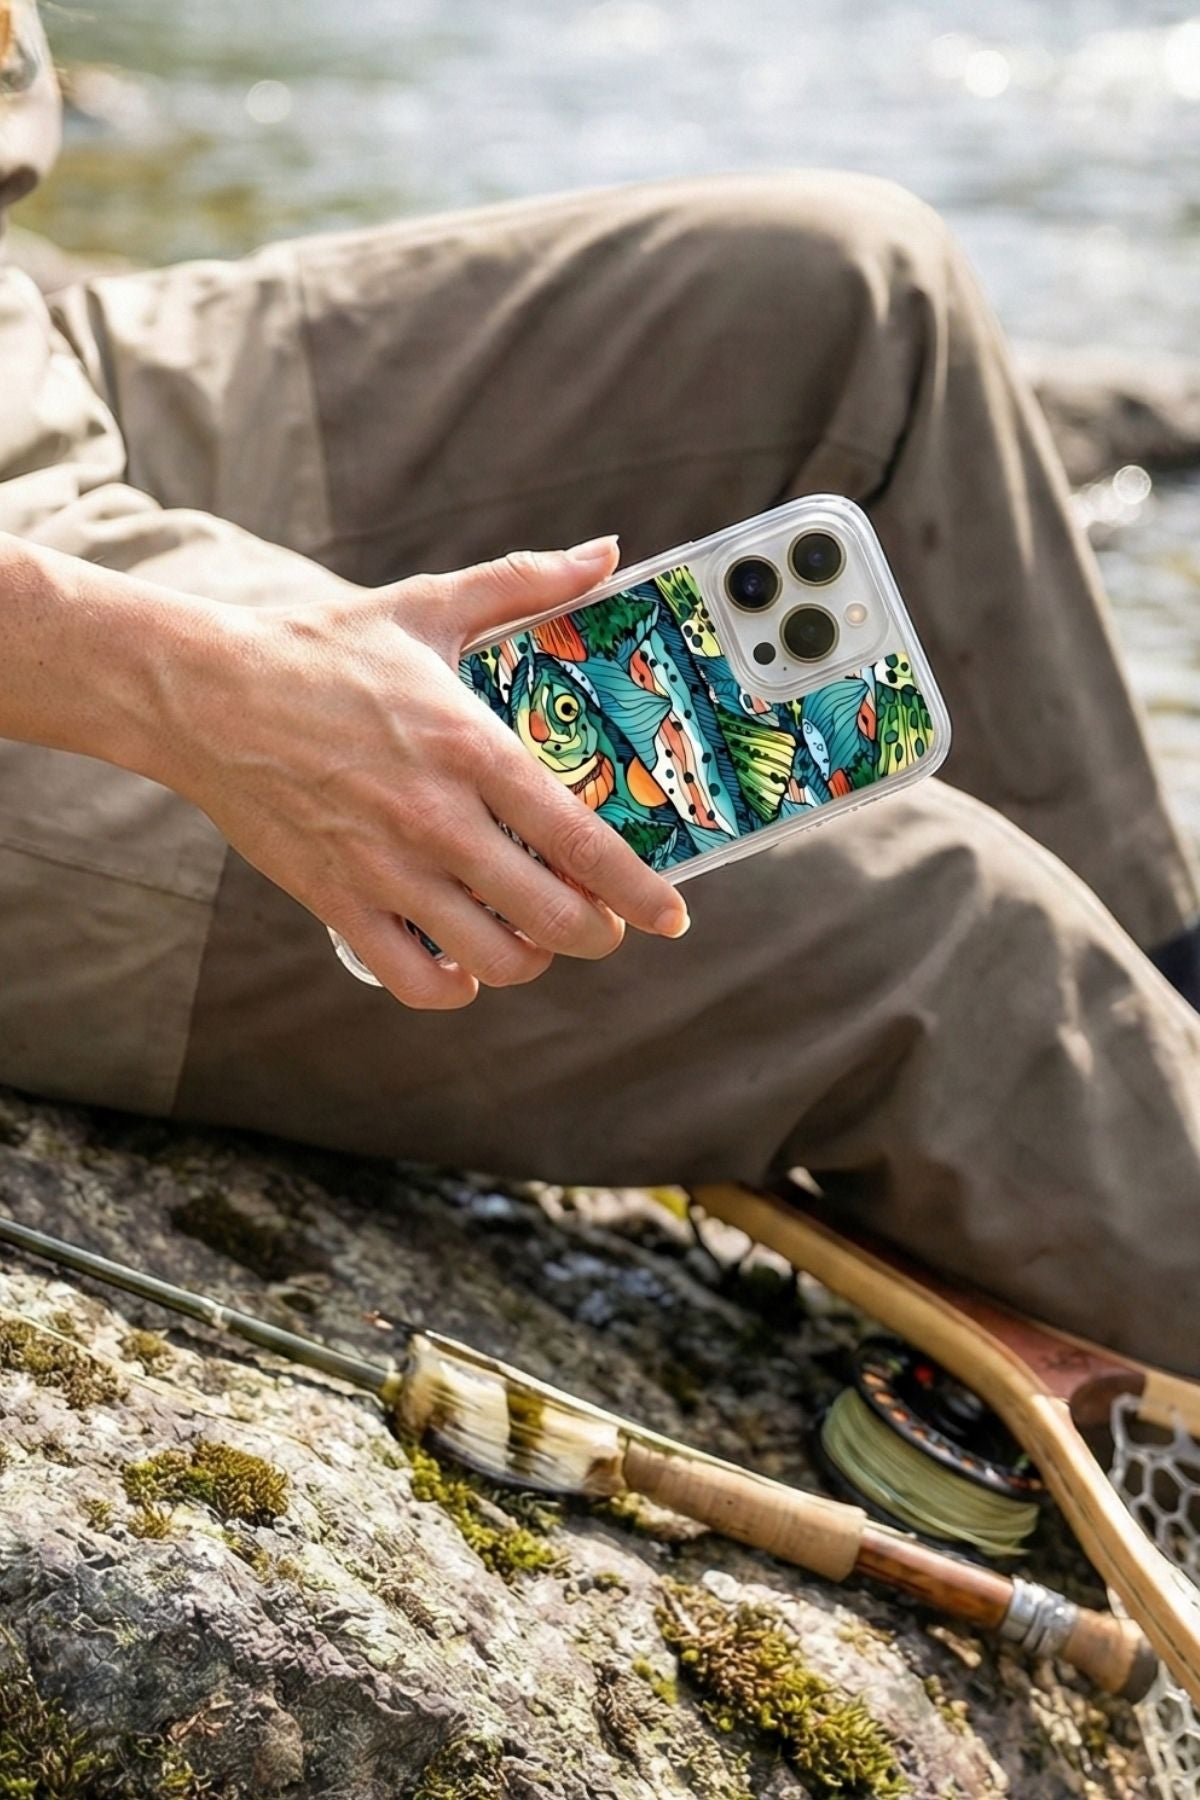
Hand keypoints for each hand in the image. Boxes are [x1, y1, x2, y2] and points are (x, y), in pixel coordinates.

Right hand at [160, 539, 690, 1007]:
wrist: (205, 692)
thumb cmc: (320, 650)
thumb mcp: (428, 605)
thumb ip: (523, 583)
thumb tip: (603, 552)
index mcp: (473, 750)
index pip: (584, 843)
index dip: (641, 893)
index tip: (672, 916)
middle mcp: (438, 820)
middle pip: (554, 918)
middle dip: (597, 934)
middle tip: (602, 924)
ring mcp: (387, 869)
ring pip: (495, 959)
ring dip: (530, 959)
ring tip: (532, 935)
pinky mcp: (337, 902)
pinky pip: (414, 981)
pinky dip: (452, 986)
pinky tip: (462, 961)